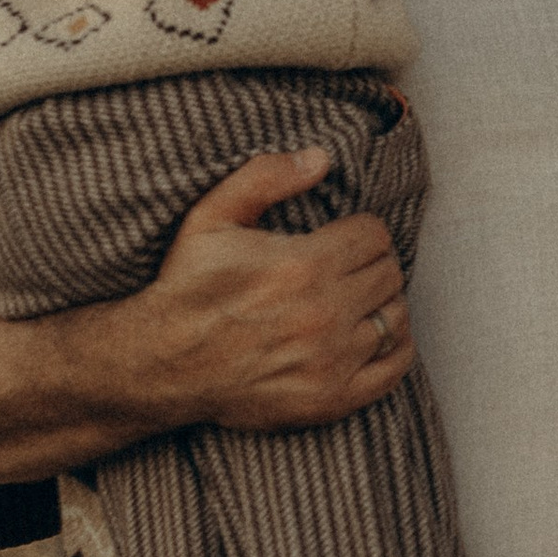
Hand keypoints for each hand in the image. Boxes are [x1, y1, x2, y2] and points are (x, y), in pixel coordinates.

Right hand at [148, 149, 416, 425]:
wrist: (162, 363)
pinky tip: (373, 335)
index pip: (375, 236)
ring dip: (381, 304)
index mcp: (303, 266)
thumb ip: (266, 177)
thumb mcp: (211, 217)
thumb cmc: (188, 287)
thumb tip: (321, 157)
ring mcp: (331, 360)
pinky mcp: (331, 399)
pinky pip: (394, 369)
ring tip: (355, 300)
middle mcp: (324, 314)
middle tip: (346, 268)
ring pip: (394, 317)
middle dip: (370, 264)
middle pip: (389, 274)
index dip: (360, 231)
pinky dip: (394, 348)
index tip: (341, 238)